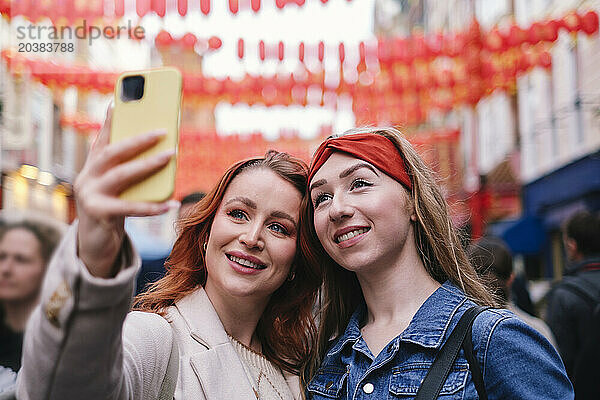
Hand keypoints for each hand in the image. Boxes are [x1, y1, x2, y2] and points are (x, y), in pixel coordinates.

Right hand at [74, 106, 177, 277]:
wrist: (94, 244)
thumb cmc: (112, 210)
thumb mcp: (118, 188)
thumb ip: (130, 171)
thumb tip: (160, 153)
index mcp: (92, 167)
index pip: (102, 139)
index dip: (110, 120)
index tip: (119, 100)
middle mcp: (87, 177)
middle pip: (112, 152)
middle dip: (138, 139)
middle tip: (162, 131)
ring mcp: (89, 195)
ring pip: (121, 175)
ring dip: (148, 164)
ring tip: (171, 155)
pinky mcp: (98, 214)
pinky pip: (129, 208)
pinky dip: (152, 206)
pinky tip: (171, 204)